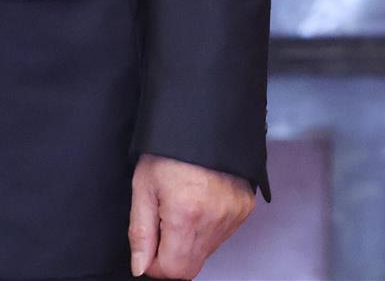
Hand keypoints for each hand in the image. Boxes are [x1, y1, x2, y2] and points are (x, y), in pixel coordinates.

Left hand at [129, 154, 255, 277]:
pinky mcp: (244, 210)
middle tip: (160, 225)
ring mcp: (234, 217)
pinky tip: (195, 204)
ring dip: (188, 242)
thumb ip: (140, 231)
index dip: (154, 266)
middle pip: (192, 266)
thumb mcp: (142, 186)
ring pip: (206, 252)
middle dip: (171, 256)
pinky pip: (221, 235)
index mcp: (186, 215)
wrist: (203, 118)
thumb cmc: (168, 148)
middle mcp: (215, 221)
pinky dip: (205, 230)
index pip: (174, 271)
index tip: (147, 249)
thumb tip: (141, 267)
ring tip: (178, 207)